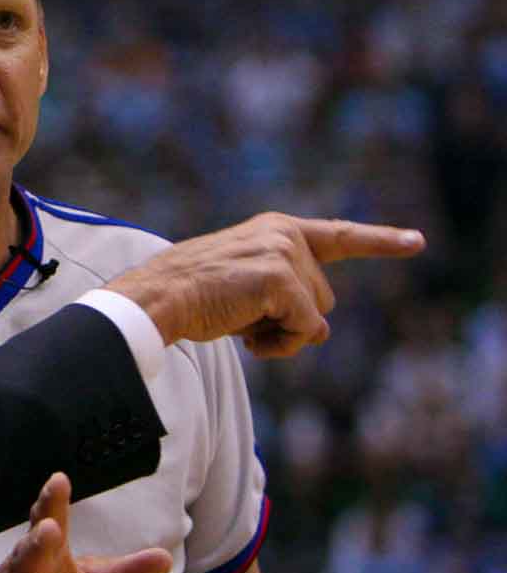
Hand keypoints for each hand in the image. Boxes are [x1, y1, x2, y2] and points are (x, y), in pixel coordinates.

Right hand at [106, 213, 423, 356]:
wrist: (157, 298)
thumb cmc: (192, 297)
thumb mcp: (244, 283)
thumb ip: (284, 290)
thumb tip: (319, 329)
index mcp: (275, 228)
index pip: (339, 236)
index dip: (380, 241)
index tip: (417, 241)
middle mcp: (285, 233)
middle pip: (324, 297)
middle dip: (291, 319)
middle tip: (244, 319)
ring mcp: (284, 253)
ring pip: (317, 317)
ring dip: (284, 334)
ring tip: (240, 325)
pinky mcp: (281, 278)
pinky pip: (305, 329)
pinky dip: (280, 343)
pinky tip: (246, 336)